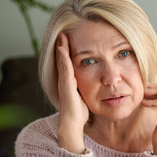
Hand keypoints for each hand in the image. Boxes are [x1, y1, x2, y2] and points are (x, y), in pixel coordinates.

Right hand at [56, 32, 88, 153]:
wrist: (72, 123)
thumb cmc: (79, 112)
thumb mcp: (84, 96)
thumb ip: (86, 88)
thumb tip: (95, 84)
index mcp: (70, 82)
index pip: (68, 63)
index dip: (68, 52)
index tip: (70, 40)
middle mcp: (65, 80)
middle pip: (63, 59)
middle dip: (63, 46)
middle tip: (63, 33)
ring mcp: (64, 82)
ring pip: (62, 61)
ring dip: (62, 48)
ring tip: (62, 36)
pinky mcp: (66, 85)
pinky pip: (65, 69)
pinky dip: (63, 58)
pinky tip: (63, 49)